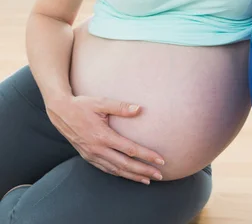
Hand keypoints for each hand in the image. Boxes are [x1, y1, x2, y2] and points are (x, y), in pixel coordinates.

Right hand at [45, 94, 164, 184]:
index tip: (160, 160)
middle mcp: (98, 149)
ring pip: (116, 170)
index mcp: (103, 136)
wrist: (60, 112)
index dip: (146, 156)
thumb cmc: (82, 105)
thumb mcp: (101, 102)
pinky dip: (119, 174)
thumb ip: (120, 107)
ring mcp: (92, 155)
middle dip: (143, 171)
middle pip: (125, 165)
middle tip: (159, 175)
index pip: (130, 150)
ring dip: (132, 176)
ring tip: (147, 179)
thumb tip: (139, 109)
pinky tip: (127, 175)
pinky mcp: (88, 157)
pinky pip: (106, 169)